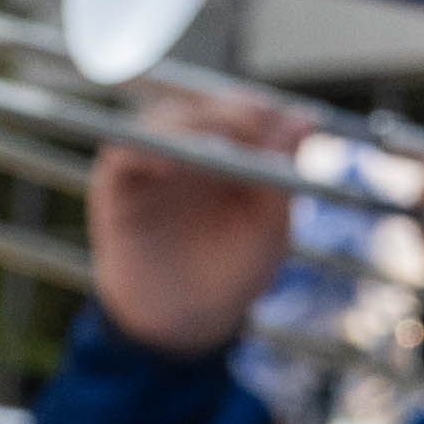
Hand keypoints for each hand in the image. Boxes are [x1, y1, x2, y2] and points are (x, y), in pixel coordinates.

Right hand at [90, 106, 307, 361]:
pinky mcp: (118, 182)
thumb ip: (281, 173)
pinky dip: (146, 149)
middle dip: (229, 112)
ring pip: (165, 119)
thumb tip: (304, 121)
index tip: (279, 120)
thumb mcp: (270, 225)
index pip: (245, 108)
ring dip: (191, 125)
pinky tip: (171, 165)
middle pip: (204, 105)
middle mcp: (192, 148)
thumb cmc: (234, 270)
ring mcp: (153, 161)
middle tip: (250, 126)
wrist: (184, 319)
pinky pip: (124, 151)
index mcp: (235, 152)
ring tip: (216, 146)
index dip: (260, 108)